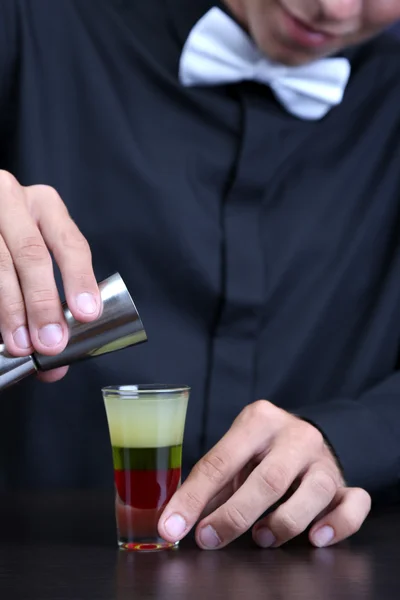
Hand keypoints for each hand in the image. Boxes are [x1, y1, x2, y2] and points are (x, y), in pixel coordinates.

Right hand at [0, 171, 100, 381]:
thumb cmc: (13, 246)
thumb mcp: (37, 256)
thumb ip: (52, 303)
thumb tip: (55, 367)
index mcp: (45, 205)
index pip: (70, 242)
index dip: (80, 279)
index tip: (87, 313)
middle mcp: (11, 200)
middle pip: (31, 254)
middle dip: (42, 303)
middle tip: (50, 343)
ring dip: (10, 310)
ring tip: (19, 345)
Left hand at [158, 400, 370, 548]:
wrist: (303, 437)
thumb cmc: (259, 451)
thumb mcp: (234, 453)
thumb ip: (210, 483)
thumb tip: (175, 521)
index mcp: (258, 420)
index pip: (221, 460)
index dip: (193, 497)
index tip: (171, 526)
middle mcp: (295, 435)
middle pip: (268, 478)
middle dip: (234, 515)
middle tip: (209, 539)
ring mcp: (323, 458)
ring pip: (314, 491)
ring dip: (284, 523)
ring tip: (261, 539)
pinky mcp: (345, 481)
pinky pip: (354, 502)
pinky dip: (338, 524)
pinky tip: (316, 538)